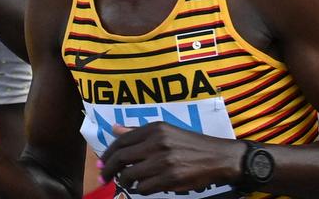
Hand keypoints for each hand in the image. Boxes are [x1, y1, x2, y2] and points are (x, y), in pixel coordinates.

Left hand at [100, 123, 240, 194]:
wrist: (217, 157)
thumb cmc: (189, 144)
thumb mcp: (165, 131)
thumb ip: (138, 131)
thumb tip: (114, 128)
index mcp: (155, 129)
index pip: (122, 140)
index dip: (108, 153)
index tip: (101, 163)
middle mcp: (157, 143)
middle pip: (121, 158)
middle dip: (108, 170)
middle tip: (104, 177)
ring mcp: (163, 162)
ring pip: (130, 175)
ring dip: (125, 182)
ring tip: (127, 183)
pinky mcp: (170, 179)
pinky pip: (144, 188)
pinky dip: (140, 190)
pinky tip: (143, 187)